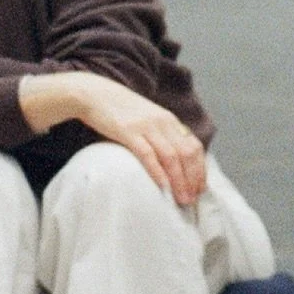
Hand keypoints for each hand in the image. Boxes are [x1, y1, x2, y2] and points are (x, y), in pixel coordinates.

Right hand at [20, 71, 206, 204]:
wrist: (93, 93)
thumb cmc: (118, 109)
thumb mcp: (146, 117)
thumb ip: (160, 133)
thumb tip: (171, 158)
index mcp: (168, 119)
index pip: (193, 146)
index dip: (200, 169)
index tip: (200, 188)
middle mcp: (162, 122)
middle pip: (186, 154)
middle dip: (192, 179)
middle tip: (192, 199)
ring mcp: (146, 126)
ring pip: (171, 157)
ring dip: (179, 180)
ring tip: (181, 198)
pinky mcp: (128, 131)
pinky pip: (148, 154)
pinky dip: (158, 171)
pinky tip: (162, 186)